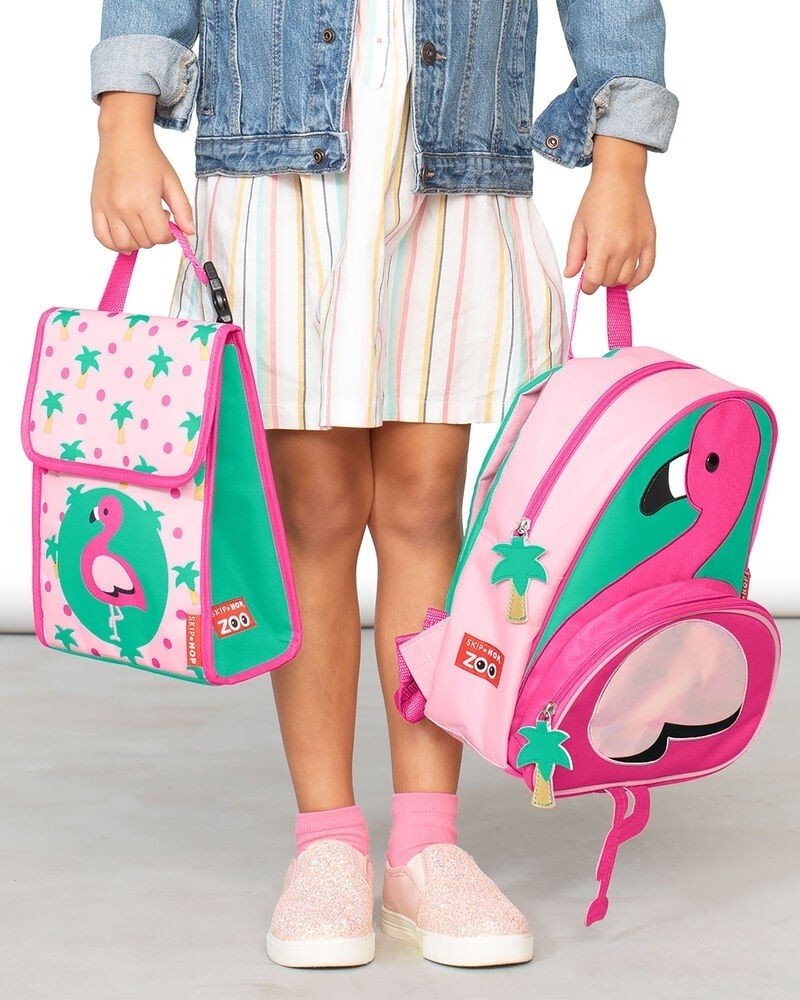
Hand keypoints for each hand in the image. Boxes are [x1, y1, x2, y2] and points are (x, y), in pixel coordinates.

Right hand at [91, 92, 194, 251]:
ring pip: (124, 245)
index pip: (160, 237)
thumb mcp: (172, 182)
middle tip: (155, 217)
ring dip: (137, 241)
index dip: (169, 235)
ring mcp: (107, 208)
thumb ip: (183, 209)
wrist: (123, 138)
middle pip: (144, 242)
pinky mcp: (96, 206)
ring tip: (141, 224)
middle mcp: (123, 207)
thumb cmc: (149, 158)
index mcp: (144, 200)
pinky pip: (102, 237)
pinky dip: (114, 243)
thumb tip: (189, 232)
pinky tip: (125, 235)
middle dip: (154, 235)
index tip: (169, 222)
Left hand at [564, 135, 654, 293]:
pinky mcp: (650, 240)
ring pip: (626, 279)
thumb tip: (571, 275)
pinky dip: (638, 279)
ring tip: (609, 269)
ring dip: (615, 279)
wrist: (621, 177)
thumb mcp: (579, 226)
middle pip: (609, 281)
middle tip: (595, 268)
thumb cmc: (597, 199)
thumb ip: (574, 254)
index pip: (593, 281)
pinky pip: (647, 269)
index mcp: (601, 245)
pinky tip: (629, 282)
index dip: (587, 286)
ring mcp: (638, 245)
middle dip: (599, 280)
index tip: (584, 282)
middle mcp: (622, 248)